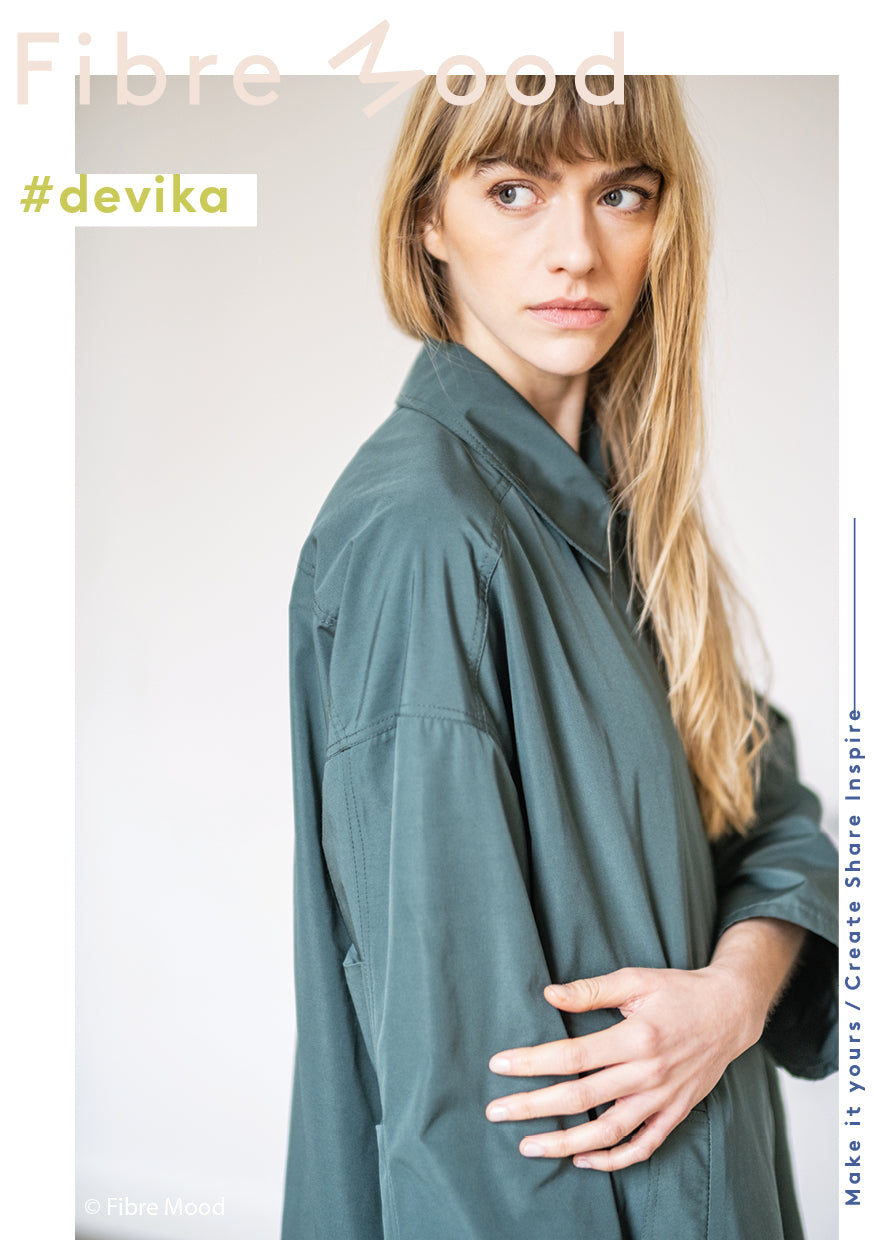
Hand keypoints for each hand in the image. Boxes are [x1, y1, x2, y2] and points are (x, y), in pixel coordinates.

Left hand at [486, 921, 804, 1169]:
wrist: (731, 1012)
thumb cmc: (679, 991)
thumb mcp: (636, 979)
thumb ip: (591, 990)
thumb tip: (548, 994)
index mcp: (635, 1037)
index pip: (572, 1057)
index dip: (533, 1063)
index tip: (500, 1065)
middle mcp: (648, 1073)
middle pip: (581, 1099)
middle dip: (533, 1107)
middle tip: (496, 1112)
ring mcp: (663, 1097)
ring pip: (608, 1132)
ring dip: (565, 1144)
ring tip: (528, 1146)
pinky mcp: (676, 1111)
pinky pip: (643, 1146)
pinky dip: (613, 1160)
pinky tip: (583, 1160)